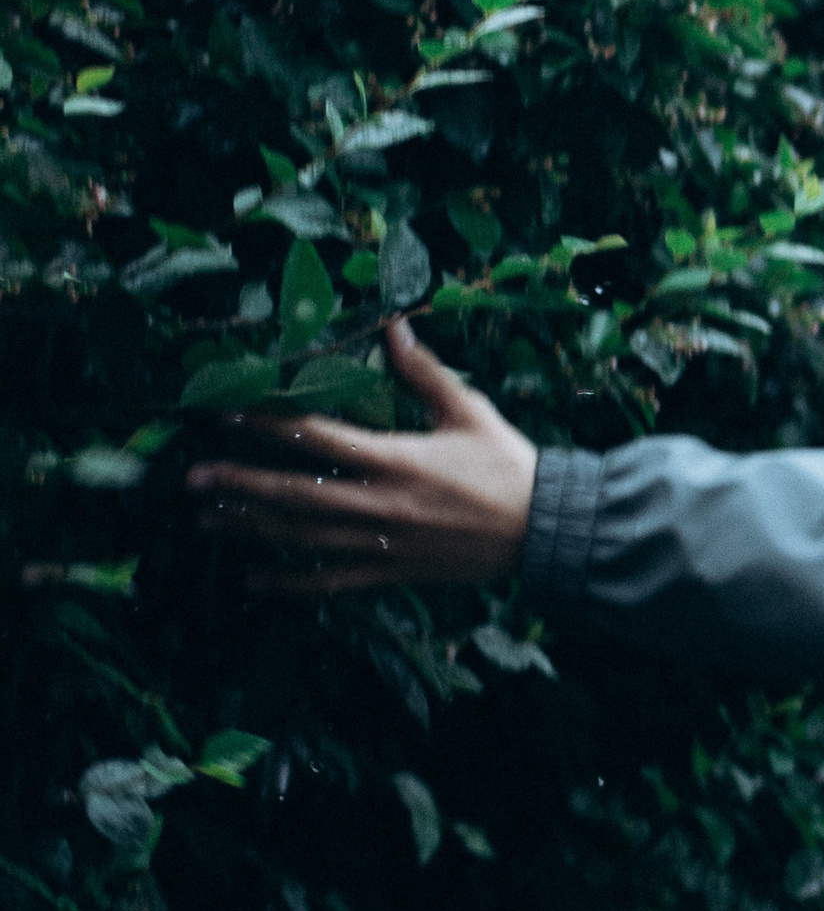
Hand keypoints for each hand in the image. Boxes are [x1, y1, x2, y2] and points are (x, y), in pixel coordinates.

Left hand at [187, 316, 536, 591]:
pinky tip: (253, 580)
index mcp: (396, 458)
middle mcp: (380, 503)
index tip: (226, 414)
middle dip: (239, 484)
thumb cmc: (508, 467)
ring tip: (206, 520)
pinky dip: (289, 583)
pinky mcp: (393, 571)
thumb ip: (424, 372)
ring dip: (250, 527)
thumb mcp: (469, 411)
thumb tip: (393, 327)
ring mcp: (383, 542)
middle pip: (294, 493)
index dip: (266, 424)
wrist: (544, 531)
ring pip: (302, 537)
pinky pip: (330, 581)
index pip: (317, 437)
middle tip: (192, 479)